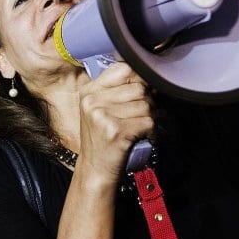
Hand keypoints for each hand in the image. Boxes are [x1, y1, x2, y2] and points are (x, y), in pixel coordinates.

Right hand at [76, 61, 154, 183]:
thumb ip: (117, 89)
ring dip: (148, 117)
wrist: (95, 170)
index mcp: (89, 91)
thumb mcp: (99, 109)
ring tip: (135, 127)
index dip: (138, 78)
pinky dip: (149, 131)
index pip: (123, 68)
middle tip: (137, 116)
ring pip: (145, 104)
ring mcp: (103, 116)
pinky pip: (147, 121)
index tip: (138, 92)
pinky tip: (138, 136)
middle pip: (138, 87)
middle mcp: (93, 100)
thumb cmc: (101, 139)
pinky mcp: (116, 131)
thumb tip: (147, 73)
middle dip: (146, 101)